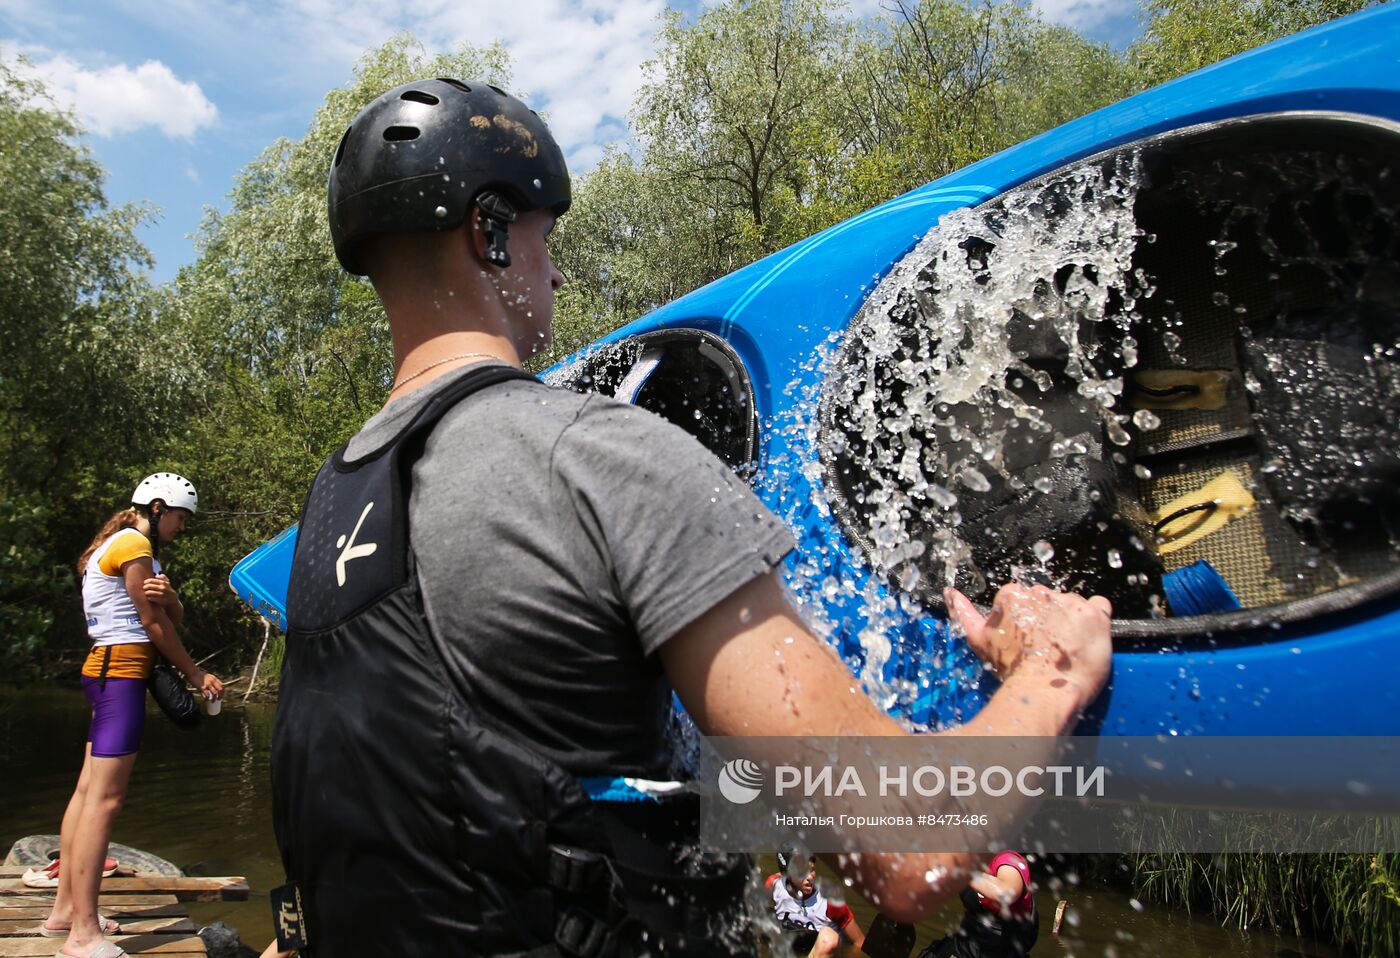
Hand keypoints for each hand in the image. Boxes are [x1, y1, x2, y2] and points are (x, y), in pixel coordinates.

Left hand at [143, 574, 179, 607]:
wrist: (173, 601)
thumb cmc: (168, 591)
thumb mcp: (168, 583)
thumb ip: (163, 578)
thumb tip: (156, 575)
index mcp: (163, 583)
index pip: (151, 580)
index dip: (146, 581)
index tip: (145, 583)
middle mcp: (163, 588)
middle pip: (149, 586)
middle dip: (145, 587)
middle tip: (144, 588)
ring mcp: (161, 594)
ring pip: (149, 592)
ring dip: (146, 592)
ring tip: (146, 593)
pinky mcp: (160, 600)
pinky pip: (150, 598)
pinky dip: (149, 598)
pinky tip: (149, 597)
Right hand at [192, 670, 223, 699]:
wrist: (193, 673)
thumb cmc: (199, 675)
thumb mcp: (208, 677)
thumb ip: (211, 681)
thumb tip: (213, 688)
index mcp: (214, 678)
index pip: (222, 685)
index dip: (223, 691)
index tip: (221, 695)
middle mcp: (212, 681)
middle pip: (220, 690)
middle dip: (220, 696)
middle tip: (218, 699)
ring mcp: (208, 684)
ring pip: (215, 693)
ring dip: (214, 699)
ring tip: (212, 701)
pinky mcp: (202, 687)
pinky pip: (207, 695)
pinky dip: (207, 698)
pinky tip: (206, 700)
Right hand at [945, 584, 1111, 711]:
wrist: (1043, 690)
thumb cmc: (1011, 668)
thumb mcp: (979, 639)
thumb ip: (962, 612)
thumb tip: (950, 593)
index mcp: (1013, 595)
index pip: (1023, 598)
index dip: (1025, 620)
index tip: (1027, 637)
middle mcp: (1042, 593)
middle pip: (1048, 599)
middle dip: (1048, 617)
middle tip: (1046, 644)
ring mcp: (1070, 602)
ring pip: (1071, 604)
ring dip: (1070, 621)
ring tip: (1065, 647)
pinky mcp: (1095, 614)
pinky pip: (1100, 605)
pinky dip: (1095, 618)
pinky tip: (1085, 636)